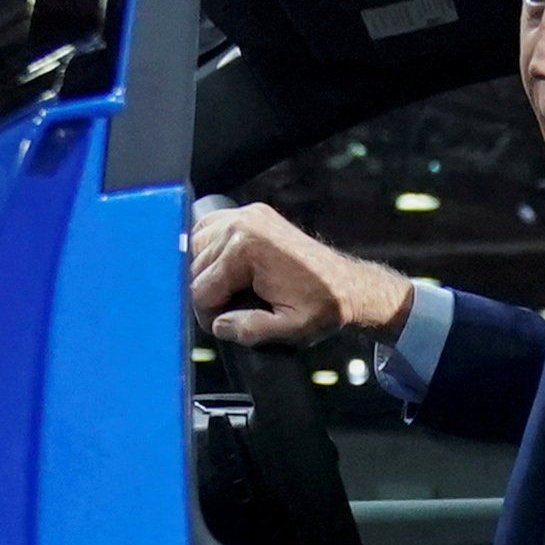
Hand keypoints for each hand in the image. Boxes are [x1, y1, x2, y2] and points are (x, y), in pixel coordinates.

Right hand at [190, 199, 413, 351]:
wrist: (349, 286)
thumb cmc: (324, 307)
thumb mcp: (290, 329)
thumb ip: (250, 330)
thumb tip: (219, 325)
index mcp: (247, 248)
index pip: (201, 288)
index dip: (209, 315)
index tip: (225, 326)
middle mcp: (243, 223)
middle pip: (195, 266)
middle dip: (208, 294)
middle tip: (229, 314)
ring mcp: (247, 214)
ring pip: (197, 247)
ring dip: (207, 273)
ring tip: (230, 294)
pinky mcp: (253, 214)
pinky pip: (211, 230)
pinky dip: (211, 250)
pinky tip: (227, 270)